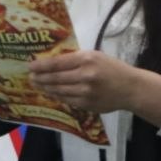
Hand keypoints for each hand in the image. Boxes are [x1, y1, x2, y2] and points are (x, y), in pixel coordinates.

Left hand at [30, 50, 160, 124]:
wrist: (130, 88)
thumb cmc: (112, 68)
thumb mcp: (95, 56)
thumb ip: (76, 59)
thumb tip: (52, 63)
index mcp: (86, 60)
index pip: (57, 63)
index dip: (41, 65)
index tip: (30, 66)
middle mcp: (84, 76)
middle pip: (55, 78)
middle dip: (40, 78)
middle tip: (30, 77)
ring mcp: (85, 93)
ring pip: (59, 91)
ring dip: (45, 88)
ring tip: (37, 85)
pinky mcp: (86, 105)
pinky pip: (67, 100)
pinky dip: (57, 96)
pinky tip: (50, 93)